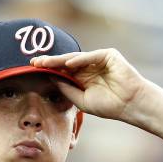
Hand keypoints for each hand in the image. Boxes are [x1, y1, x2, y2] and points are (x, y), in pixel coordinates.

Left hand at [30, 49, 153, 124]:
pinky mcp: (108, 55)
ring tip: (45, 62)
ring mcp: (98, 59)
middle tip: (33, 62)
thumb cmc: (109, 105)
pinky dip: (79, 60)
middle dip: (50, 62)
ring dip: (60, 60)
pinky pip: (91, 56)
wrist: (129, 105)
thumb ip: (66, 89)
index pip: (62, 71)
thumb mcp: (81, 100)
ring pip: (76, 58)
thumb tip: (50, 78)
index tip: (33, 69)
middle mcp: (89, 66)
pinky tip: (67, 64)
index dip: (49, 69)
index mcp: (83, 77)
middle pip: (65, 62)